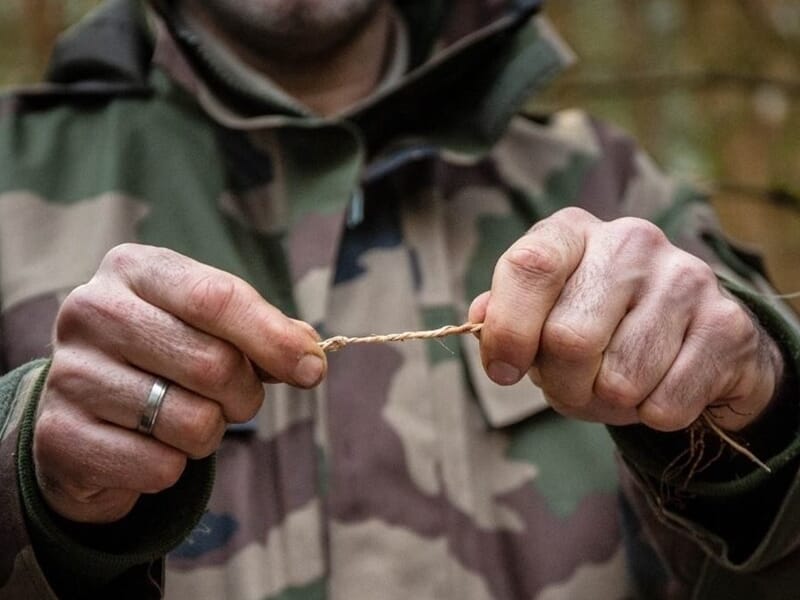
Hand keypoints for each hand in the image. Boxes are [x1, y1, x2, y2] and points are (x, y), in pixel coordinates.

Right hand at [34, 244, 325, 522]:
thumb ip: (266, 334)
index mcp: (134, 269)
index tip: (312, 370)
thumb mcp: (212, 327)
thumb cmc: (165, 356)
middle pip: (213, 363)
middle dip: (245, 395)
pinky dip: (172, 467)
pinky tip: (148, 446)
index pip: (217, 298)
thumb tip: (311, 355)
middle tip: (237, 400)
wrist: (88, 411)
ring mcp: (69, 373)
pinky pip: (159, 467)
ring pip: (191, 421)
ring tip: (185, 419)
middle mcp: (92, 310)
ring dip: (209, 434)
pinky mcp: (59, 436)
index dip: (275, 339)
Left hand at [469, 207, 782, 432]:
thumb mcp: (544, 313)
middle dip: (561, 384)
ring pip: (619, 381)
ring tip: (616, 384)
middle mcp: (631, 241)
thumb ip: (505, 316)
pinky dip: (651, 416)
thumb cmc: (600, 326)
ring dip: (607, 404)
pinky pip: (666, 405)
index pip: (529, 267)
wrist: (694, 339)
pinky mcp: (727, 324)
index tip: (504, 372)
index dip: (508, 331)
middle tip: (571, 386)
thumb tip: (479, 318)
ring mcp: (685, 278)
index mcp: (573, 232)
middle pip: (569, 339)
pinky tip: (659, 387)